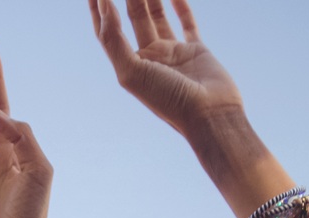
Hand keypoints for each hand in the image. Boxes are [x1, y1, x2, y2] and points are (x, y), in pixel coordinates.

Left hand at [88, 0, 244, 143]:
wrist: (208, 115)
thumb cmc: (168, 100)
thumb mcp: (132, 73)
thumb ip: (114, 40)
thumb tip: (105, 7)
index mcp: (131, 66)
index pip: (109, 32)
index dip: (100, 10)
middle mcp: (149, 58)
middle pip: (134, 16)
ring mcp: (172, 53)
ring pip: (157, 14)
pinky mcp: (196, 49)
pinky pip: (186, 20)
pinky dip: (180, 4)